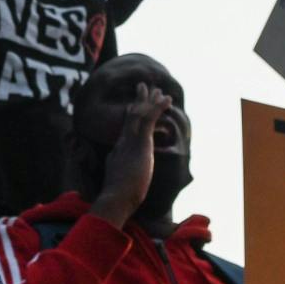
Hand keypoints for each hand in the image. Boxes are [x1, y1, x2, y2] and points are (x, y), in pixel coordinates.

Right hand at [90, 83, 171, 227]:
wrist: (116, 197)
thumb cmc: (118, 197)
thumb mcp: (119, 183)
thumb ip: (121, 177)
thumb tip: (122, 183)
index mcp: (118, 150)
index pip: (125, 128)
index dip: (130, 114)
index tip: (133, 105)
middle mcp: (123, 141)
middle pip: (130, 116)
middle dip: (138, 101)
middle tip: (143, 86)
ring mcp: (130, 140)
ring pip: (140, 113)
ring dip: (149, 99)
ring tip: (159, 89)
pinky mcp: (139, 142)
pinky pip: (149, 119)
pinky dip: (158, 107)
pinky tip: (168, 100)